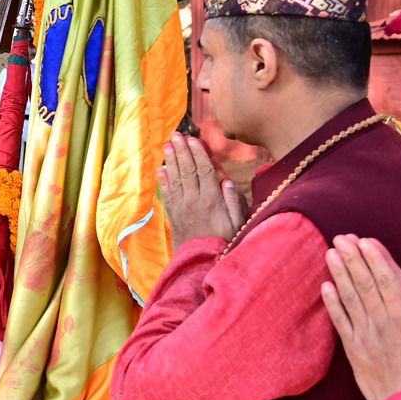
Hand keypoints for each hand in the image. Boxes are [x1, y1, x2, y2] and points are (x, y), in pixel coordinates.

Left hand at [157, 134, 246, 249]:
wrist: (202, 264)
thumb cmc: (225, 243)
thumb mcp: (238, 224)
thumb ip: (234, 201)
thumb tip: (226, 180)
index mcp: (212, 200)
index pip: (204, 170)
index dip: (199, 153)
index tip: (194, 139)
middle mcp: (194, 201)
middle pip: (187, 170)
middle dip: (181, 151)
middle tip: (176, 135)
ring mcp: (182, 208)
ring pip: (176, 179)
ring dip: (171, 161)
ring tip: (167, 145)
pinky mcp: (174, 215)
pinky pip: (167, 194)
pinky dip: (164, 180)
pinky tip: (161, 169)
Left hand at [321, 235, 400, 399]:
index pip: (390, 282)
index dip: (377, 260)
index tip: (366, 241)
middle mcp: (383, 323)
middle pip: (366, 284)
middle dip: (354, 259)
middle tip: (342, 237)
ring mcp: (366, 334)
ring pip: (351, 298)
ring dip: (340, 274)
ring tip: (331, 252)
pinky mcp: (352, 347)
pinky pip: (340, 321)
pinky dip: (332, 303)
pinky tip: (326, 285)